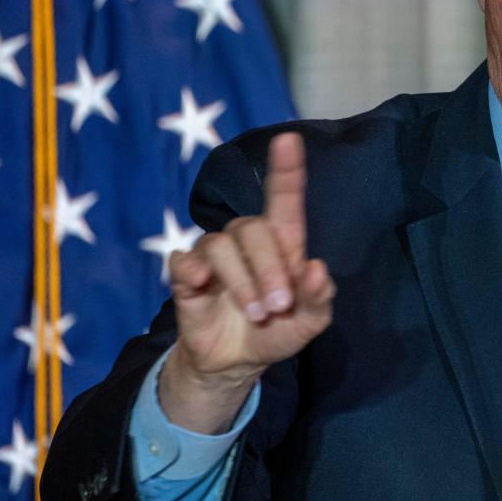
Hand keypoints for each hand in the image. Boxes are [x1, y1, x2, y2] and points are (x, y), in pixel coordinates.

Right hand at [162, 132, 334, 431]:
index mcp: (282, 242)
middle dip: (269, 268)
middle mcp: (247, 240)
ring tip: (257, 314)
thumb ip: (318, 299)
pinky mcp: (186, 275)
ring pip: (221, 245)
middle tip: (279, 306)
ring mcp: (214, 255)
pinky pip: (183, 260)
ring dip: (243, 283)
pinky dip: (194, 270)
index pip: (283, 198)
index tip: (289, 139)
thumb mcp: (309, 322)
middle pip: (253, 227)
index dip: (286, 169)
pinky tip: (204, 286)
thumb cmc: (278, 330)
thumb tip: (317, 270)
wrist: (237, 361)